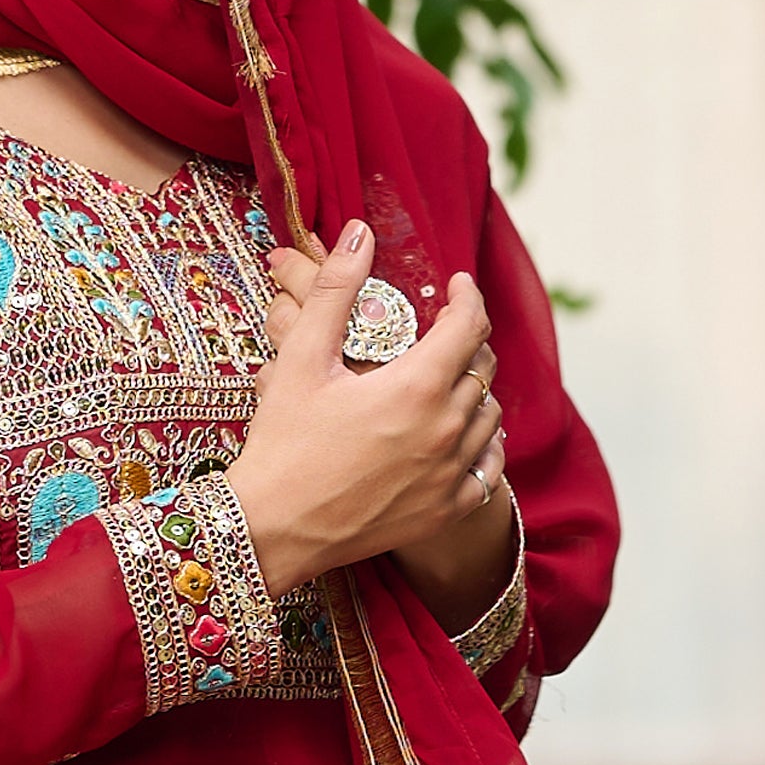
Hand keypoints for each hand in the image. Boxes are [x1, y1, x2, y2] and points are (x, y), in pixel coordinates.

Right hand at [224, 221, 506, 605]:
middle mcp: (445, 430)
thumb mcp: (302, 358)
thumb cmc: (283, 443)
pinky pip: (488, 469)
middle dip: (469, 341)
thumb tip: (360, 234)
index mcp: (417, 386)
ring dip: (476, 390)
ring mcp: (449, 474)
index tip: (456, 286)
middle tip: (446, 331)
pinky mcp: (444, 510)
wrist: (273, 529)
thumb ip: (337, 290)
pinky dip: (484, 444)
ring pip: (490, 416)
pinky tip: (465, 436)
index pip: (469, 325)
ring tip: (450, 380)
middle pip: (484, 368)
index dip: (467, 297)